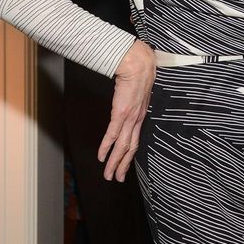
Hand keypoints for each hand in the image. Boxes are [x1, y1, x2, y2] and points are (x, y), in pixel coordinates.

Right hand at [98, 39, 155, 181]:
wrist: (138, 64)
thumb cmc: (140, 72)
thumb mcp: (139, 91)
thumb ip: (134, 100)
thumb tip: (128, 101)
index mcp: (141, 115)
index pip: (136, 140)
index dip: (130, 154)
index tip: (125, 166)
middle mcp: (137, 119)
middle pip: (130, 148)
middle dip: (123, 165)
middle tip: (117, 179)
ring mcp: (130, 117)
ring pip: (122, 145)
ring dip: (115, 162)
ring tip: (109, 175)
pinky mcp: (121, 113)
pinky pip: (113, 134)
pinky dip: (107, 147)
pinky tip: (102, 158)